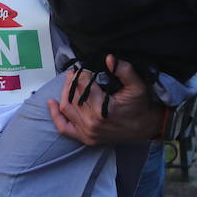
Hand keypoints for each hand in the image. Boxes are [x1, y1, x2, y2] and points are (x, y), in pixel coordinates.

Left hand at [48, 55, 162, 145]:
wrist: (145, 127)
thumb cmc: (140, 106)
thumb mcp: (137, 86)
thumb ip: (124, 70)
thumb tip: (109, 58)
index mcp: (103, 109)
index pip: (82, 85)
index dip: (81, 73)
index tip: (85, 68)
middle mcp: (91, 122)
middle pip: (73, 95)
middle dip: (72, 81)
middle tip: (75, 72)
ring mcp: (87, 132)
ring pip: (66, 107)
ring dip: (65, 92)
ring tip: (69, 81)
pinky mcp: (85, 138)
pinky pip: (64, 127)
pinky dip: (55, 116)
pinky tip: (51, 103)